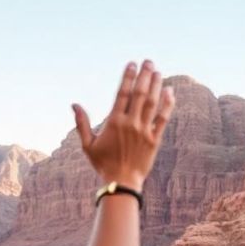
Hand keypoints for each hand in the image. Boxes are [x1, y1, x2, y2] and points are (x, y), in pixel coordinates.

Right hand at [72, 61, 174, 190]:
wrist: (122, 183)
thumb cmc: (103, 164)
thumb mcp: (88, 145)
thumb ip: (81, 123)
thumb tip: (74, 104)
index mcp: (114, 122)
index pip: (123, 93)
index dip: (128, 77)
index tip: (132, 64)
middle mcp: (130, 123)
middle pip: (140, 94)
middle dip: (145, 75)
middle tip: (149, 62)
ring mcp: (144, 131)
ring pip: (153, 103)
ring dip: (156, 86)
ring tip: (158, 72)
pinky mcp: (155, 140)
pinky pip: (163, 119)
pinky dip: (167, 105)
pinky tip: (170, 92)